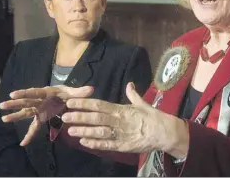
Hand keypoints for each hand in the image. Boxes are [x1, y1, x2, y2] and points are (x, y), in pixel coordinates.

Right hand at [0, 85, 92, 145]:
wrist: (66, 96)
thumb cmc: (67, 94)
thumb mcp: (73, 93)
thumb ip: (81, 92)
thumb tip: (91, 89)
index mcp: (47, 93)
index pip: (34, 92)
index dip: (24, 93)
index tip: (13, 94)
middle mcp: (40, 101)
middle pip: (26, 102)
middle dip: (15, 104)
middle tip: (3, 105)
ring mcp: (39, 110)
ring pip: (26, 113)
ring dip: (15, 116)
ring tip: (4, 119)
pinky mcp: (41, 117)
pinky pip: (34, 127)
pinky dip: (29, 135)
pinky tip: (23, 144)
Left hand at [62, 83, 188, 157]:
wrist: (164, 133)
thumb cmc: (153, 117)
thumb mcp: (143, 104)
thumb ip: (133, 95)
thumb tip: (129, 84)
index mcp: (121, 109)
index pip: (99, 105)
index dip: (84, 104)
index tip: (72, 102)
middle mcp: (118, 121)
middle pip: (95, 118)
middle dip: (79, 117)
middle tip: (65, 116)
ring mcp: (120, 134)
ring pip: (98, 132)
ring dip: (84, 131)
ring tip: (70, 130)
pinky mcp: (122, 146)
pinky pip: (106, 145)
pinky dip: (95, 144)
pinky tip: (84, 142)